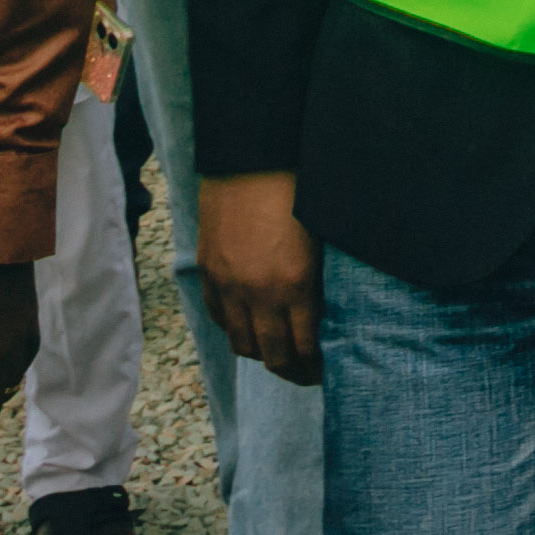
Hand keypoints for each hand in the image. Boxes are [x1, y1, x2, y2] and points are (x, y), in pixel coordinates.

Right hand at [199, 169, 325, 385]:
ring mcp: (230, 285)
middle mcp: (259, 293)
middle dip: (292, 372)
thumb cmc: (300, 193)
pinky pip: (219, 318)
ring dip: (260, 354)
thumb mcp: (321, 241)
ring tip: (276, 355)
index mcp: (295, 285)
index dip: (315, 366)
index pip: (305, 347)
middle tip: (305, 374)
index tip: (324, 370)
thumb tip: (321, 315)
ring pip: (241, 343)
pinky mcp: (209, 272)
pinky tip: (247, 328)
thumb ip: (317, 282)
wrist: (253, 160)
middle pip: (272, 355)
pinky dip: (234, 329)